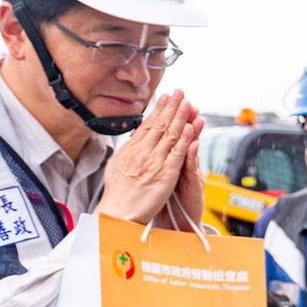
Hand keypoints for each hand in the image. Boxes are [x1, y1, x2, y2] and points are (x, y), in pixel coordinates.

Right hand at [96, 90, 202, 227]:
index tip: (165, 97)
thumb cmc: (117, 195)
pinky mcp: (165, 175)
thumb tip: (132, 142)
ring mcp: (154, 163)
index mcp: (130, 150)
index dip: (158, 110)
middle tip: (180, 92)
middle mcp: (141, 153)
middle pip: (159, 125)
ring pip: (170, 135)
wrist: (118, 213)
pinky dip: (185, 139)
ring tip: (188, 103)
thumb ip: (128, 153)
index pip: (147, 125)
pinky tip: (191, 127)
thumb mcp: (116, 167)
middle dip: (172, 107)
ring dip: (181, 117)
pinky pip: (177, 153)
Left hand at [167, 91, 204, 230]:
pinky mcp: (194, 187)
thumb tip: (147, 142)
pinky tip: (193, 143)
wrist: (172, 222)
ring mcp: (190, 175)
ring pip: (191, 150)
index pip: (173, 135)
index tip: (172, 101)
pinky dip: (193, 155)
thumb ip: (156, 160)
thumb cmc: (158, 202)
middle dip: (185, 118)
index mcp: (172, 161)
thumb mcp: (157, 178)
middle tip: (187, 101)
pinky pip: (193, 169)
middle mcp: (183, 165)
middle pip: (184, 138)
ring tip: (195, 115)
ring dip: (194, 131)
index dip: (173, 118)